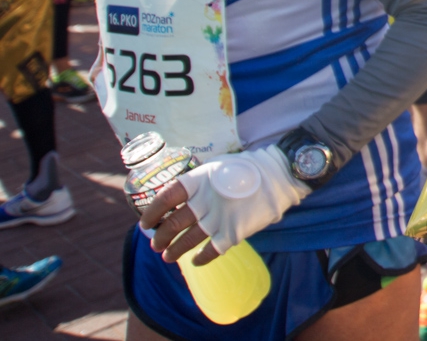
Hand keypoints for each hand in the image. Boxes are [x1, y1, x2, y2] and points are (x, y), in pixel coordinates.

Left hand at [143, 147, 308, 262]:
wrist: (280, 174)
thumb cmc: (248, 168)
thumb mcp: (218, 166)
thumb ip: (199, 182)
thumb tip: (180, 196)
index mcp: (198, 181)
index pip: (165, 198)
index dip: (152, 213)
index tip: (145, 224)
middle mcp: (204, 201)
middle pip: (172, 224)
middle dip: (160, 237)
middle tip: (156, 244)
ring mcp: (218, 218)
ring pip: (187, 241)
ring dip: (174, 251)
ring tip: (168, 257)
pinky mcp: (233, 232)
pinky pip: (211, 251)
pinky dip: (201, 258)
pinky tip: (196, 260)